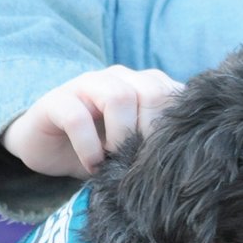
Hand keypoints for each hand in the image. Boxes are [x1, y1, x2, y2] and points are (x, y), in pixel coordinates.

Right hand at [0, 66, 183, 178]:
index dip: (176, 129)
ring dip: (122, 136)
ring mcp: (87, 84)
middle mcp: (120, 78)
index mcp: (147, 85)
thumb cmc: (103, 148)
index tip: (172, 161)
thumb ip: (162, 142)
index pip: (176, 97)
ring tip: (115, 162)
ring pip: (118, 97)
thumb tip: (193, 164)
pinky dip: (90, 145)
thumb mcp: (138, 146)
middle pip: (152, 91)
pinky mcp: (56, 100)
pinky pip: (78, 116)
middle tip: (142, 162)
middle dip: (151, 131)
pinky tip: (92, 164)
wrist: (50, 148)